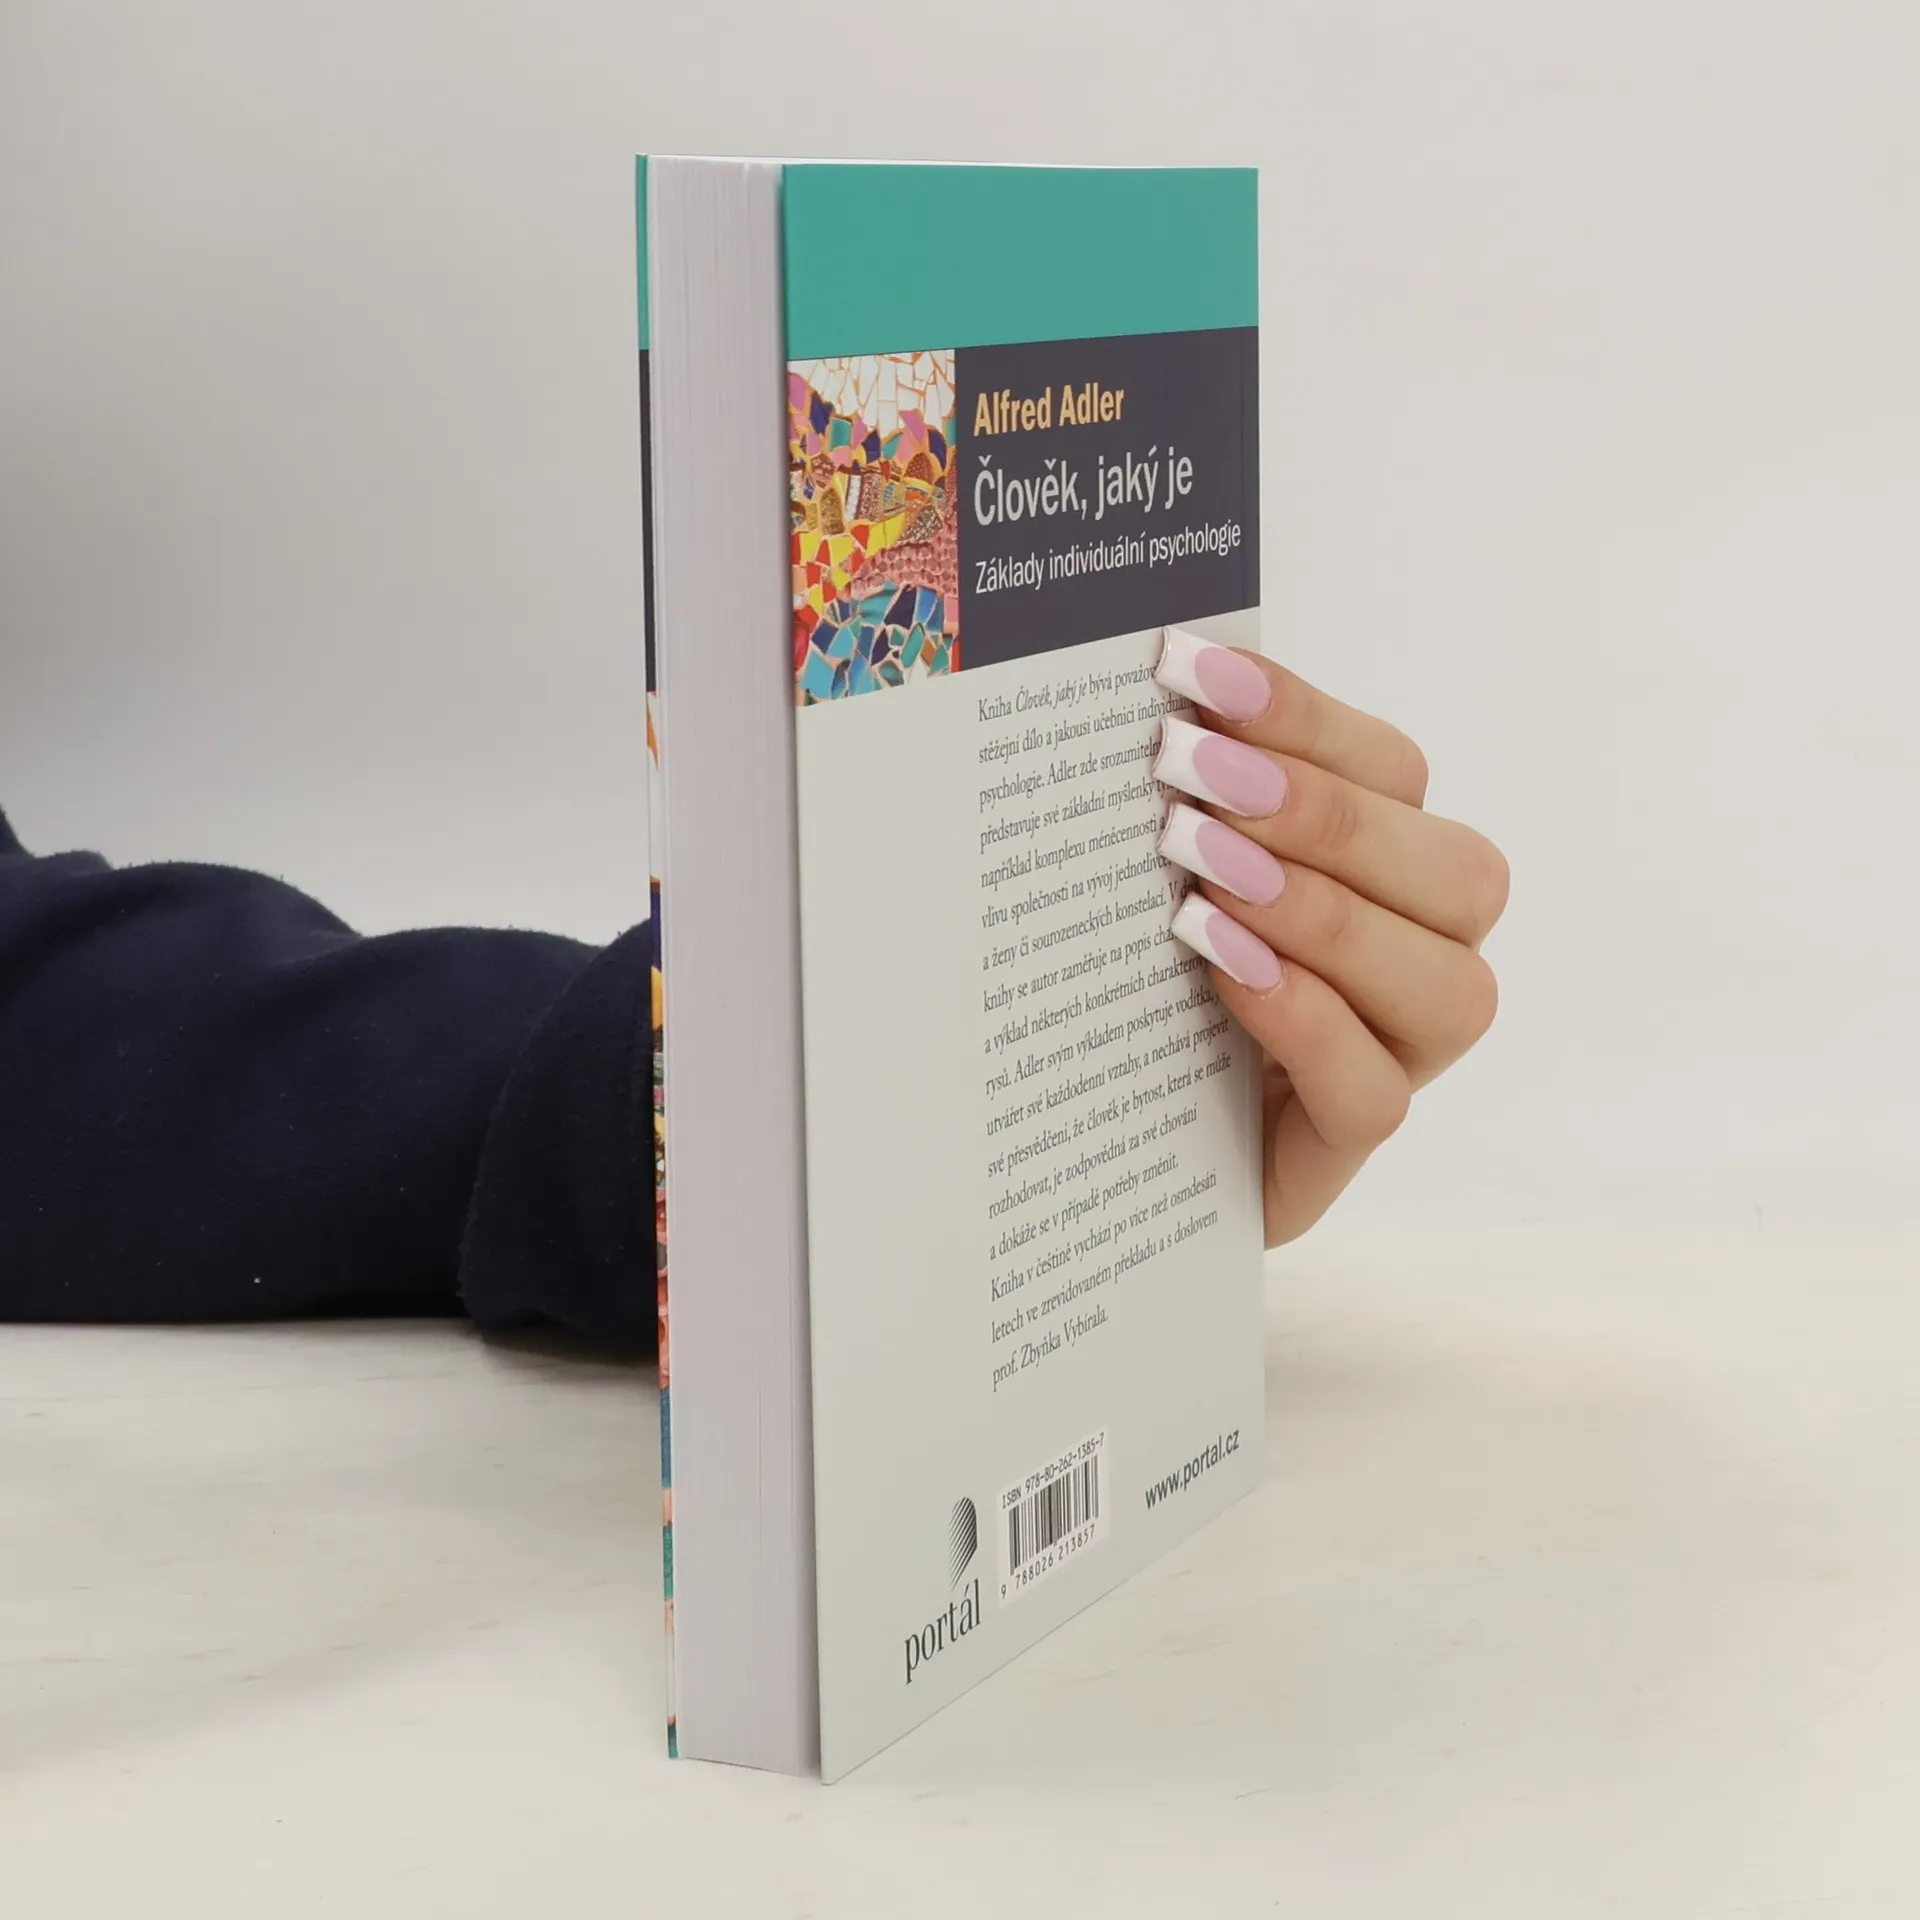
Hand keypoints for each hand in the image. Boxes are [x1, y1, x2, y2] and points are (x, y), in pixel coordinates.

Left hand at [1150, 628, 1508, 1246]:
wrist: (1112, 1128)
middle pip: (1455, 871)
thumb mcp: (1171, 874)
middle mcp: (1427, 955)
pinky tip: (1231, 977)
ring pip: (1443, 985)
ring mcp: (1403, 1056)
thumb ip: (1199, 797)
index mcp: (1393, 866)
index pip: (1392, 770)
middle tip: (1194, 776)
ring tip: (1209, 882)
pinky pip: (1376, 1092)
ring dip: (1326, 918)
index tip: (1196, 675)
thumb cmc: (1152, 976)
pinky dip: (1310, 1023)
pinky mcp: (1351, 1143)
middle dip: (1321, 815)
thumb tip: (1163, 691)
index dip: (1301, 717)